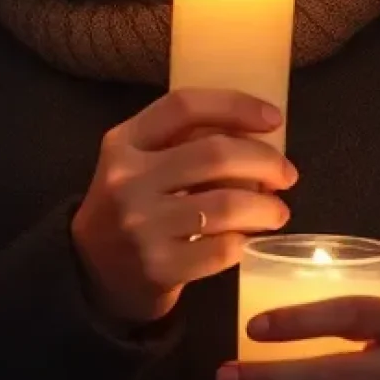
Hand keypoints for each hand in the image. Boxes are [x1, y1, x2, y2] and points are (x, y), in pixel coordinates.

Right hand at [70, 88, 295, 327]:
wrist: (92, 274)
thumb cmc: (131, 207)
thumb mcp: (138, 164)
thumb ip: (181, 143)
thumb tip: (256, 134)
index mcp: (123, 142)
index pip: (184, 107)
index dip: (235, 105)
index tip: (274, 118)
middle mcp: (128, 178)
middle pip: (215, 153)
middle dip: (265, 161)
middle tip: (287, 174)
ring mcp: (142, 225)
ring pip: (227, 203)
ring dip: (266, 206)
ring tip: (278, 212)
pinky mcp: (159, 267)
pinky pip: (222, 248)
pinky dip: (246, 241)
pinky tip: (249, 239)